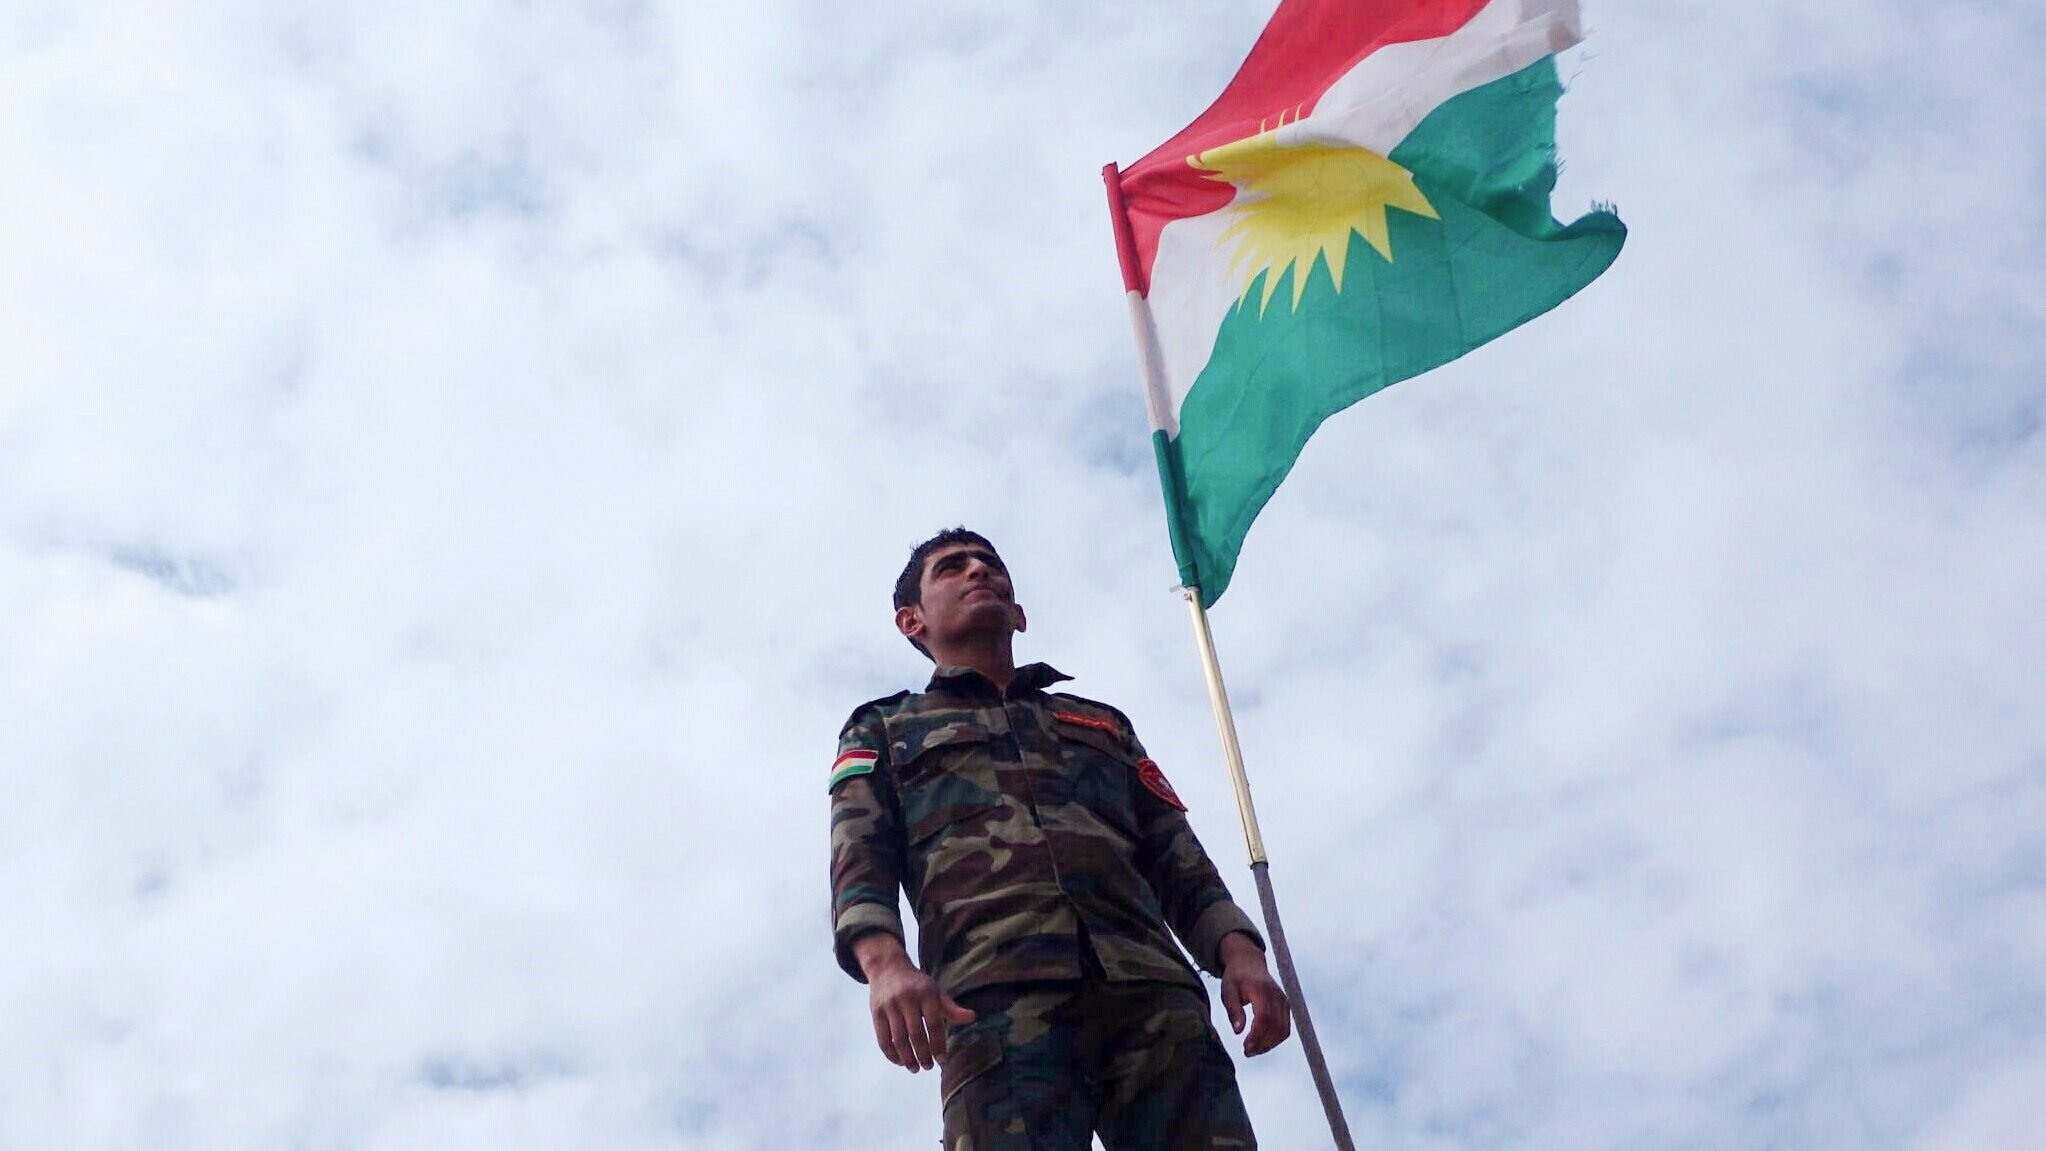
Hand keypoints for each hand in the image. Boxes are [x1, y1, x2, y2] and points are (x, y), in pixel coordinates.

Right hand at [853, 933, 975, 1072]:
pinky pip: (883, 1039)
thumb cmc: (917, 985)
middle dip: (923, 1055)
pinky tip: (899, 1062)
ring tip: (915, 1068)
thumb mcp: (936, 991)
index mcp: (925, 993)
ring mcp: (889, 1006)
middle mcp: (906, 999)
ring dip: (907, 1058)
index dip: (938, 1044)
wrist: (888, 969)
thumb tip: (972, 1017)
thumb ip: (951, 1008)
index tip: (942, 1060)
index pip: (934, 1023)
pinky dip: (891, 1054)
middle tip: (928, 1067)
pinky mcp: (876, 1013)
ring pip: (898, 1039)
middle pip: (915, 1034)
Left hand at [1218, 932, 1290, 1056]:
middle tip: (1247, 1052)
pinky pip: (1285, 1028)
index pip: (1264, 1018)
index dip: (1256, 1036)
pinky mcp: (1286, 1006)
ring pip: (1283, 1030)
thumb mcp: (1228, 991)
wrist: (1248, 963)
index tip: (1245, 1047)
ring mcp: (1284, 1000)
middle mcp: (1276, 995)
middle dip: (1262, 1044)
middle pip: (1275, 1027)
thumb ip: (1233, 1010)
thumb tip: (1238, 1031)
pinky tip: (1261, 1043)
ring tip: (1253, 1050)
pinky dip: (1275, 1039)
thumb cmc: (1235, 978)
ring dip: (1269, 1044)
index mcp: (1261, 990)